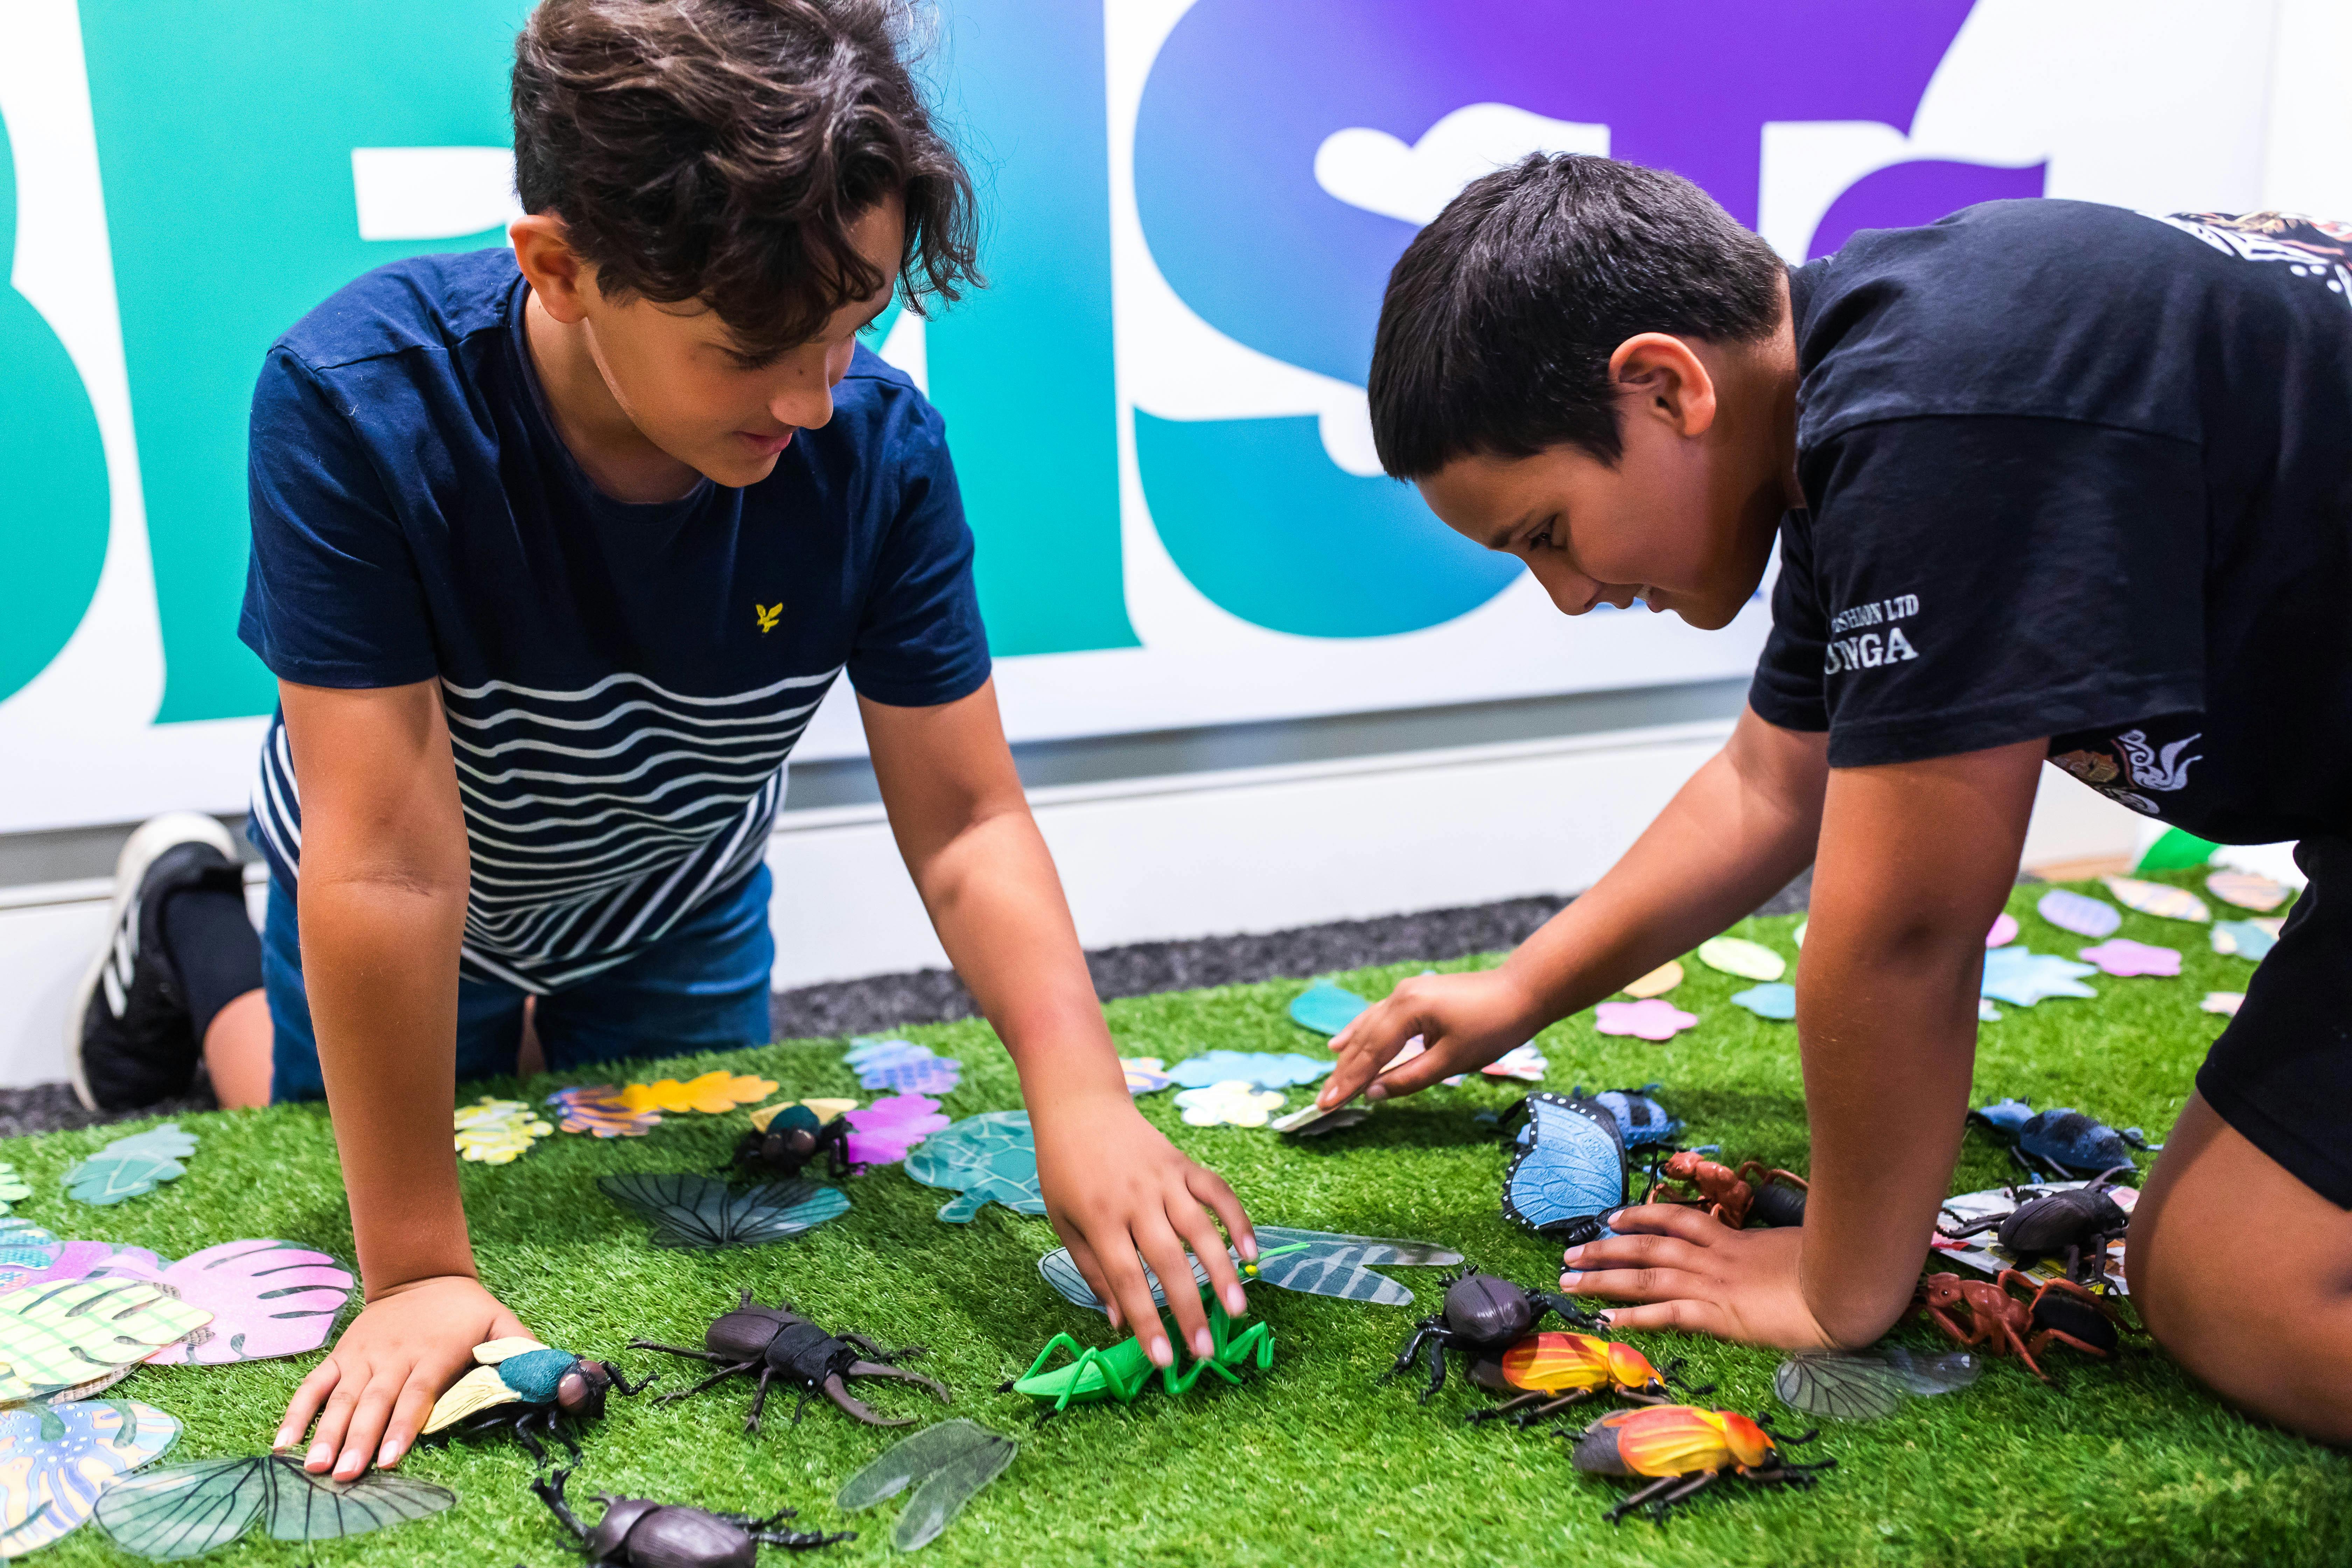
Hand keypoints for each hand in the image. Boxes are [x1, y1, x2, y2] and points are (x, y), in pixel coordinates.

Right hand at [276, 1274, 527, 1478]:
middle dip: (359, 1440)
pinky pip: (315, 1384)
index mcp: (433, 1353)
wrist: (421, 1272)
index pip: (417, 1394)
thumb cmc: (465, 1308)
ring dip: (326, 1432)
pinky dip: (298, 1411)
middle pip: (375, 1402)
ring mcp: (363, 1356)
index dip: (404, 1426)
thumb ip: (520, 1350)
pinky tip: (283, 1442)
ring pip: (342, 1397)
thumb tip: (549, 1376)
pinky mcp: (342, 1355)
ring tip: (315, 1466)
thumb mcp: (500, 1321)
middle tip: (345, 1475)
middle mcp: (393, 1356)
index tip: (390, 1458)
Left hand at [1031, 1093, 1256, 1369]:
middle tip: (1205, 1351)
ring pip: (1200, 1229)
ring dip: (1222, 1272)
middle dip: (1189, 1309)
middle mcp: (1135, 1199)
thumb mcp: (1063, 1222)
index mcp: (1099, 1218)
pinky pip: (1217, 1192)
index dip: (1146, 1322)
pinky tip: (1251, 1252)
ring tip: (1237, 1311)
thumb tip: (1119, 1322)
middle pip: (1168, 1261)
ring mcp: (1164, 1178)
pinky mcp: (1183, 1162)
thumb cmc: (1064, 1170)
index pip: (1127, 1279)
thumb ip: (1093, 1272)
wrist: (1080, 1106)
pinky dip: (1237, 1219)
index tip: (1165, 1360)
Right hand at [1316, 968, 1540, 1109]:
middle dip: (1343, 1073)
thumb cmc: (1493, 1026)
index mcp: (1406, 1010)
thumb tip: (1372, 1094)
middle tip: (1323, 1101)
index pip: (1370, 1053)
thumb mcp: (1451, 1060)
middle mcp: (1399, 997)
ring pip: (1367, 1028)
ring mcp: (1405, 992)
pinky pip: (1378, 1017)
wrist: (1523, 991)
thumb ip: (1409, 1078)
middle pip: (1363, 1041)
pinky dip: (1360, 1033)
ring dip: (1349, 1056)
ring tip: (1330, 1080)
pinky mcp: (1414, 995)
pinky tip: (1342, 1043)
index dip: (1348, 1082)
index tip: (1326, 1105)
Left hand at [1557, 1204, 1839, 1350]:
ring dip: (1603, 1276)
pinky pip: (1666, 1314)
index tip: (1612, 1218)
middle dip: (1604, 1248)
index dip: (1640, 1217)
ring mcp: (1713, 1285)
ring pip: (1645, 1275)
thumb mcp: (1793, 1248)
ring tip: (1570, 1279)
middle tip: (1569, 1252)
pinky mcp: (1720, 1315)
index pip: (1677, 1221)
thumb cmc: (1831, 1267)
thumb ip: (1770, 1249)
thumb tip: (1766, 1252)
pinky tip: (1607, 1317)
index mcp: (1732, 1240)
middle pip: (1646, 1246)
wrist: (1846, 1287)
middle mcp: (1714, 1258)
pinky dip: (1634, 1315)